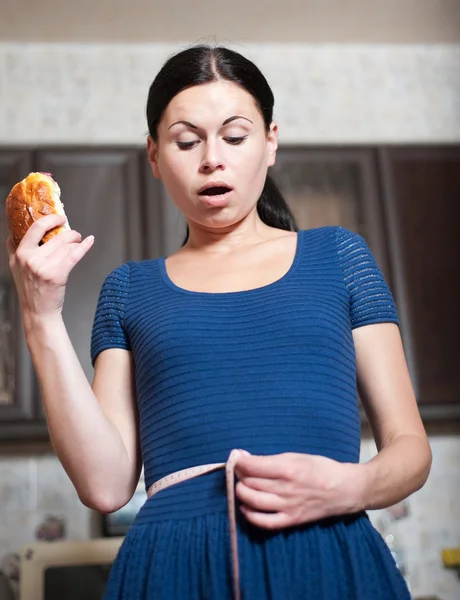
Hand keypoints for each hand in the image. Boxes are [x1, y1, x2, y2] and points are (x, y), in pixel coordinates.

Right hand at [6, 214, 93, 324]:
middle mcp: (30, 259)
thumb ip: (14, 249)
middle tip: (74, 234)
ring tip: (78, 244)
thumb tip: (14, 232)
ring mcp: (44, 267)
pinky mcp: (57, 275)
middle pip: (56, 236)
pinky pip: (74, 255)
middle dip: (69, 233)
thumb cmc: (30, 289)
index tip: (59, 218)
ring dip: (76, 242)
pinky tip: (89, 241)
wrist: (38, 311)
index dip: (50, 219)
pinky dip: (84, 247)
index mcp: (20, 253)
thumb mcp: (15, 267)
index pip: (35, 228)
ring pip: (66, 246)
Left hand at [234, 451, 364, 529]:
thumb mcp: (298, 456)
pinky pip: (265, 522)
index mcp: (288, 468)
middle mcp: (286, 488)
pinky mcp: (292, 520)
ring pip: (253, 500)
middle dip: (239, 475)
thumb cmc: (321, 468)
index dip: (239, 461)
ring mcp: (288, 506)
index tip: (237, 457)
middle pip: (250, 482)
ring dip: (241, 492)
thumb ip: (272, 459)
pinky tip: (245, 507)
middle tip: (239, 470)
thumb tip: (245, 457)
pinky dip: (250, 515)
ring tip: (241, 486)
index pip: (253, 466)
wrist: (345, 489)